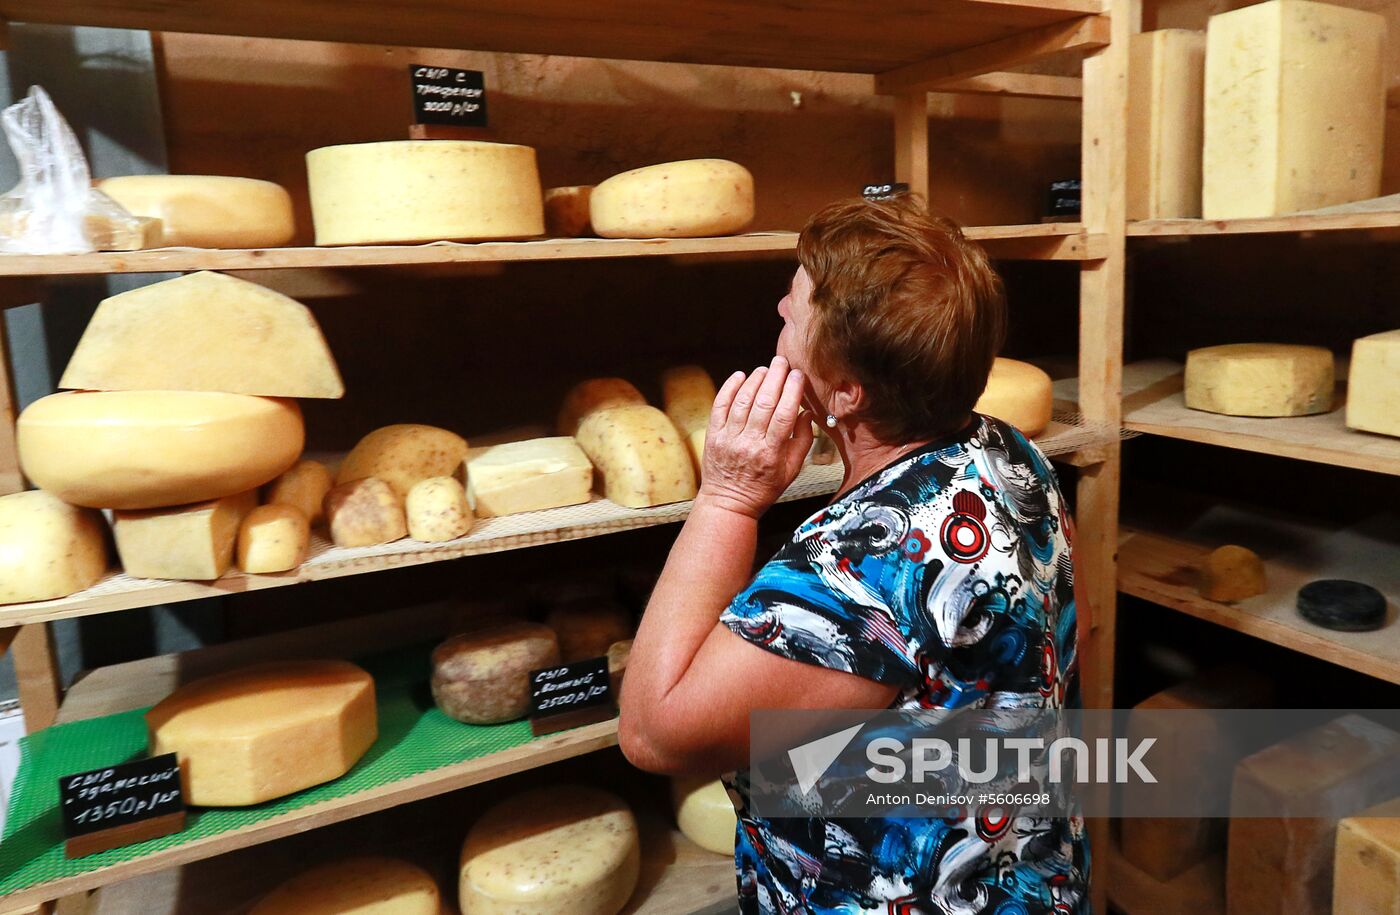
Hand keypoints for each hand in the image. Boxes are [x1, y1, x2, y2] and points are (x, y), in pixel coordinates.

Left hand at [697, 356, 814, 518]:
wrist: (728, 502)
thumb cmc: (762, 488)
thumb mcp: (791, 471)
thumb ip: (802, 441)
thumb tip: (806, 412)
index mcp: (771, 453)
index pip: (784, 415)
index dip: (792, 391)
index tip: (798, 376)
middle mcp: (749, 443)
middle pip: (764, 403)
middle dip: (775, 377)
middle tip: (781, 362)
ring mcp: (728, 438)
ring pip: (742, 401)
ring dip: (755, 380)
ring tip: (765, 369)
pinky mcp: (713, 435)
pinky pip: (720, 406)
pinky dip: (729, 388)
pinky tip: (740, 376)